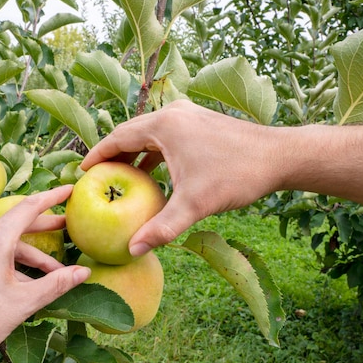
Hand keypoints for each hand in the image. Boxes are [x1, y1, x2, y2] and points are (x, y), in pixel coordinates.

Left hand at [0, 185, 90, 362]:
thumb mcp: (23, 303)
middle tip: (68, 225)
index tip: (70, 189)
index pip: (29, 207)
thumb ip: (56, 284)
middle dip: (45, 227)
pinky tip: (27, 281)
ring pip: (5, 242)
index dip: (53, 197)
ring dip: (30, 254)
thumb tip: (84, 272)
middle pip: (17, 223)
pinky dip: (11, 261)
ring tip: (54, 271)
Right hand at [82, 100, 281, 254]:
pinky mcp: (200, 123)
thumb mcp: (195, 204)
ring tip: (121, 178)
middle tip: (97, 178)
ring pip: (150, 134)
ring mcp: (189, 116)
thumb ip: (162, 228)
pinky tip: (154, 174)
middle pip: (131, 132)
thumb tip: (133, 250)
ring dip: (134, 154)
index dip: (97, 155)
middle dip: (113, 155)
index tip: (81, 172)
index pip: (118, 137)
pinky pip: (167, 136)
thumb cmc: (237, 175)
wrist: (280, 156)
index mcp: (165, 124)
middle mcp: (174, 113)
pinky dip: (154, 153)